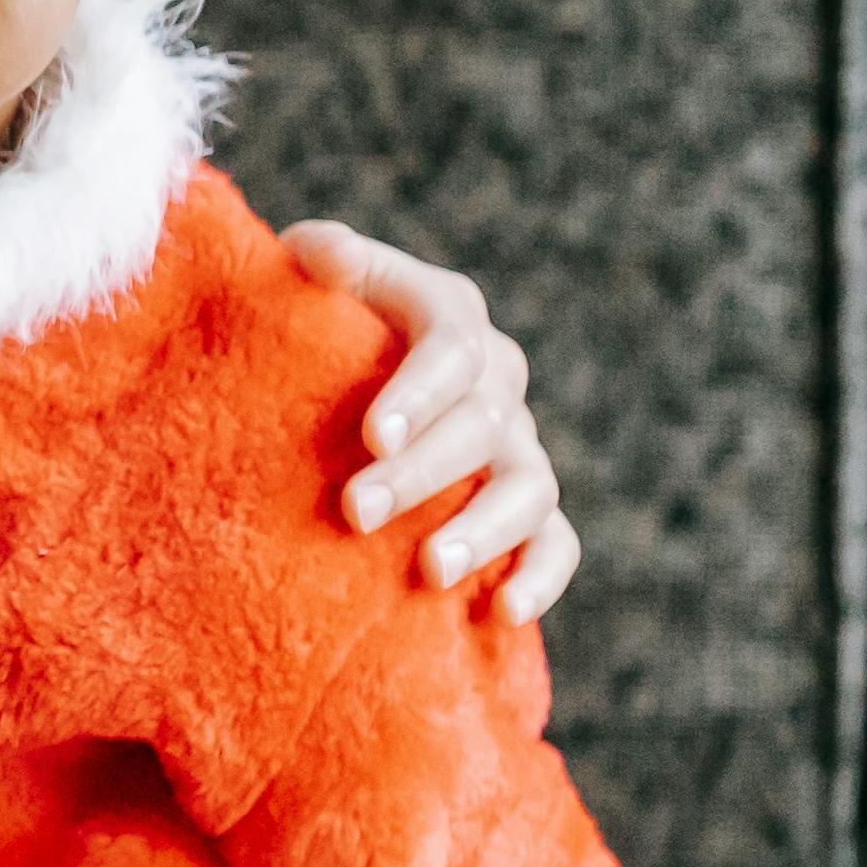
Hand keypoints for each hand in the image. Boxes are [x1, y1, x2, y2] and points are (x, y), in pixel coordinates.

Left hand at [283, 221, 580, 620]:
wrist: (336, 381)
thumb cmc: (315, 325)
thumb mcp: (310, 278)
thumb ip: (322, 258)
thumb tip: (324, 254)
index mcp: (450, 315)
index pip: (450, 344)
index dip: (418, 391)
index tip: (372, 435)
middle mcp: (496, 379)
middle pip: (479, 425)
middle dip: (420, 473)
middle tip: (356, 512)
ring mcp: (518, 446)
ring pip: (529, 488)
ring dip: (484, 531)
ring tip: (429, 570)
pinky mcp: (529, 509)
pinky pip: (556, 543)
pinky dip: (541, 576)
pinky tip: (503, 611)